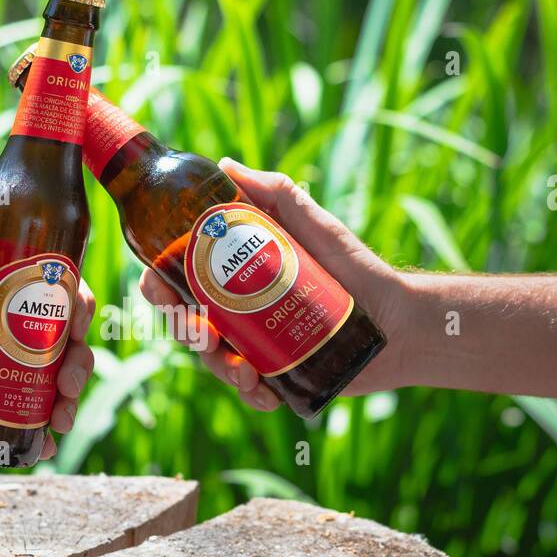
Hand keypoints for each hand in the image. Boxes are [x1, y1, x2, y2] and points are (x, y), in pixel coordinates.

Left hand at [0, 271, 95, 459]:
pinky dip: (40, 433)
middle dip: (75, 360)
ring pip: (46, 380)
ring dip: (65, 398)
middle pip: (56, 339)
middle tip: (66, 385)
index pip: (38, 287)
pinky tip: (45, 447)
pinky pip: (21, 419)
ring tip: (60, 420)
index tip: (79, 322)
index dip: (71, 299)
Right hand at [138, 157, 411, 409]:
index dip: (158, 283)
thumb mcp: (314, 225)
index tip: (156, 281)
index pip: (181, 280)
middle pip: (187, 323)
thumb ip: (276, 194)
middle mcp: (239, 314)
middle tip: (200, 327)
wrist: (399, 317)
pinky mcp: (280, 379)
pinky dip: (250, 392)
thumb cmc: (356, 267)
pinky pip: (252, 392)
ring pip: (216, 361)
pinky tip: (259, 386)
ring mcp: (257, 348)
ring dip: (216, 364)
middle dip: (181, 328)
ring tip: (238, 364)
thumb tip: (226, 164)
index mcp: (235, 279)